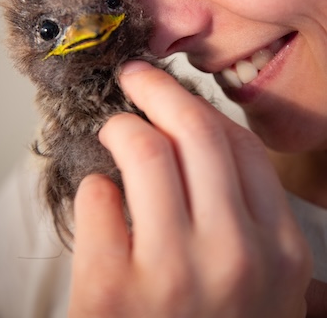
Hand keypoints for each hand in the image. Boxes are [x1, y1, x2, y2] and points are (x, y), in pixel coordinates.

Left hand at [68, 62, 310, 317]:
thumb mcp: (257, 285)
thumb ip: (245, 220)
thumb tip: (197, 138)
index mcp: (279, 253)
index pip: (242, 148)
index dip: (202, 110)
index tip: (177, 97)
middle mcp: (235, 257)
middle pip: (197, 131)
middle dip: (159, 90)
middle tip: (135, 78)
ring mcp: (174, 275)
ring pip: (145, 151)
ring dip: (122, 128)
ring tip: (113, 131)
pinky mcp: (112, 294)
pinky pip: (98, 199)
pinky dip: (94, 189)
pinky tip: (101, 205)